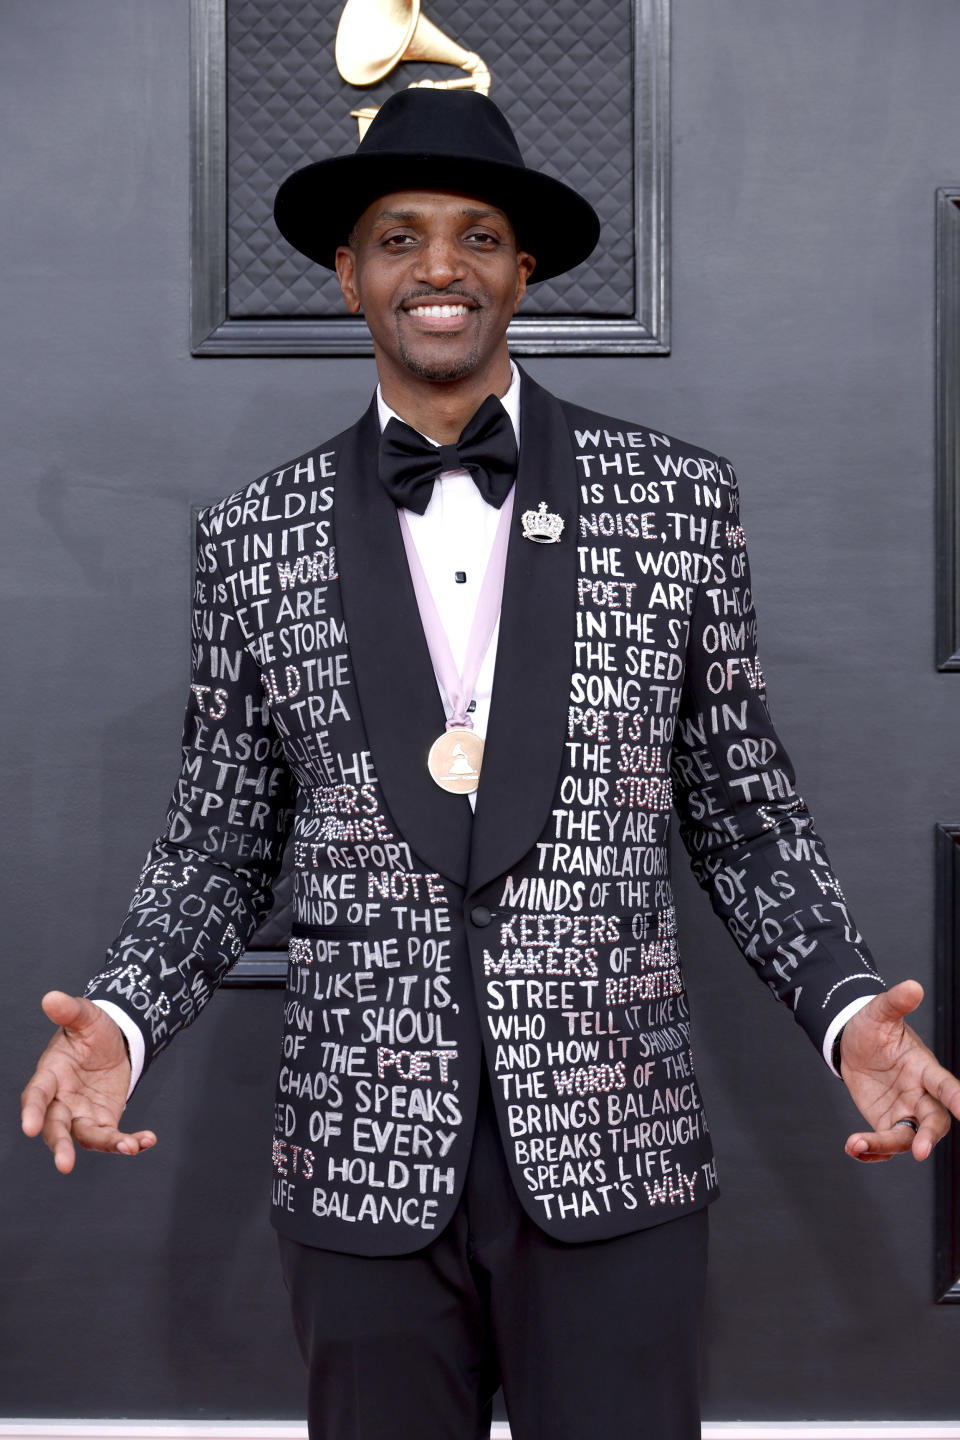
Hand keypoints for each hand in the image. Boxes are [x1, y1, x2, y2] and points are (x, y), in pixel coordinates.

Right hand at [21, 991, 155, 1172]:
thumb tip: (51, 998)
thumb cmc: (92, 1029)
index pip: (35, 1095)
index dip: (31, 1111)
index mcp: (50, 1074)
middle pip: (56, 1126)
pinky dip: (129, 1142)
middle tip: (65, 1164)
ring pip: (86, 1137)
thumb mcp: (85, 1015)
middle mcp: (62, 1100)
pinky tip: (146, 1141)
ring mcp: (82, 1114)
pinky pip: (113, 1136)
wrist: (115, 1040)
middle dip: (59, 1145)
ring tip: (129, 1147)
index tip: (28, 1128)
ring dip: (106, 1144)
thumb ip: (69, 1010)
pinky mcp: (104, 1120)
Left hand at [840, 980, 959, 1162]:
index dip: (958, 1099)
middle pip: (933, 1120)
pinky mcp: (885, 1122)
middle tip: (919, 1151)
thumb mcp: (879, 1012)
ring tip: (857, 1144)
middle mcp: (919, 1094)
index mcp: (924, 1068)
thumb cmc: (873, 1026)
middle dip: (929, 1136)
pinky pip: (885, 1143)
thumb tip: (913, 986)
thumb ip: (896, 1002)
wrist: (852, 1043)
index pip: (945, 1085)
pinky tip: (854, 1148)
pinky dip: (872, 1150)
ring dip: (886, 1145)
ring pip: (905, 1136)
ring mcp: (903, 1111)